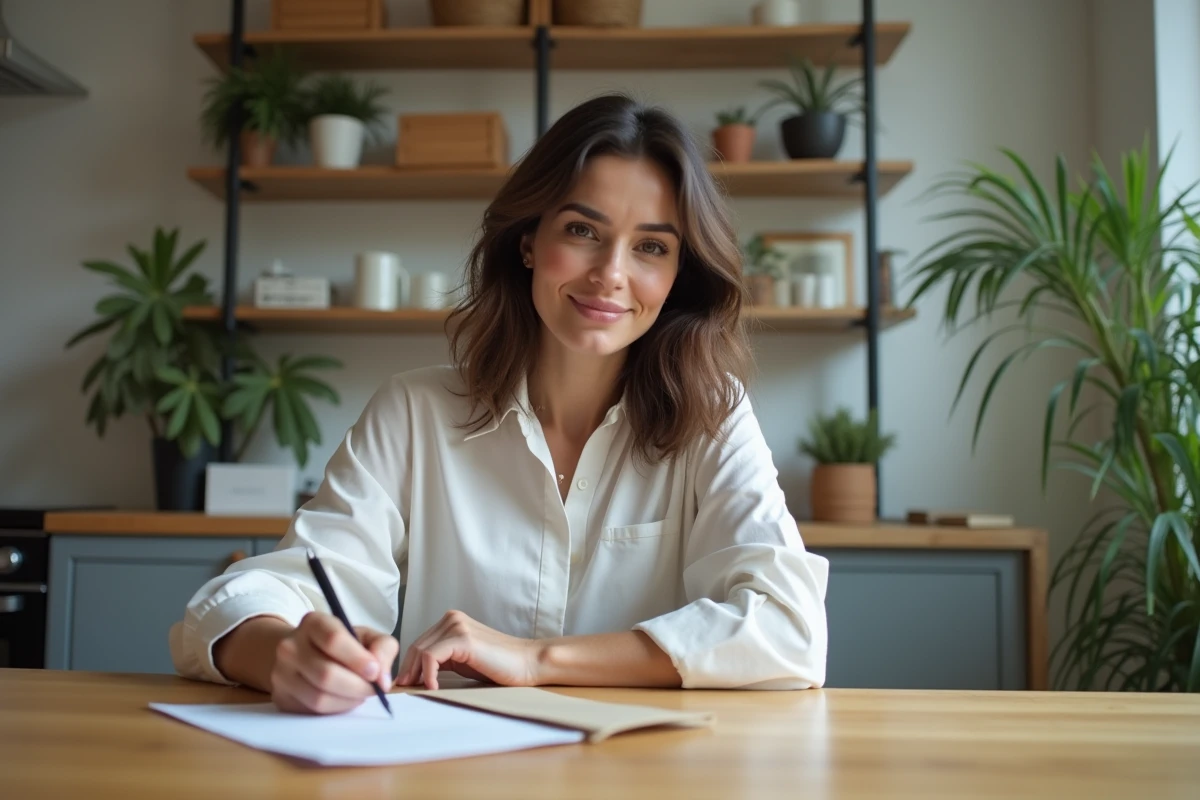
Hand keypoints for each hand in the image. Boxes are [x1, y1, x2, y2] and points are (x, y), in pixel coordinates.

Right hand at [270, 611, 399, 714]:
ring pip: (319, 697)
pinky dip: (336, 709)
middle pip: (326, 673)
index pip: (333, 639)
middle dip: (357, 686)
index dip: (357, 659)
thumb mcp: (366, 636)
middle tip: (373, 689)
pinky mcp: (280, 696)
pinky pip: (312, 711)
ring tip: (360, 693)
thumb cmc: (342, 645)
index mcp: (314, 622)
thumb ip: (382, 648)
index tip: (375, 671)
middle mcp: (291, 646)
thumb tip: (383, 679)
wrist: (303, 654)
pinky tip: (344, 699)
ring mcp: (281, 672)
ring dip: (348, 701)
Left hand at [395, 610, 540, 689]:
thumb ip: (442, 660)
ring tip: (416, 691)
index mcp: (451, 621)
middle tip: (401, 692)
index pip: (419, 643)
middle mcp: (452, 619)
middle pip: (416, 646)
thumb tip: (413, 677)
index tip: (403, 685)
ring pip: (421, 651)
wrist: (527, 663)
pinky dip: (428, 674)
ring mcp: (457, 626)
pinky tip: (433, 688)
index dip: (408, 665)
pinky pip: (432, 657)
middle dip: (407, 671)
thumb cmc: (498, 666)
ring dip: (414, 674)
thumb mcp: (463, 661)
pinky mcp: (463, 639)